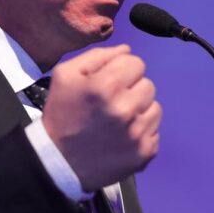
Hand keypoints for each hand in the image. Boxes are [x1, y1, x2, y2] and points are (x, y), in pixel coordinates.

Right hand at [41, 44, 161, 191]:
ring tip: (118, 120)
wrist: (58, 162)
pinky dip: (142, 132)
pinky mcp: (144, 152)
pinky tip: (122, 137)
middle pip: (148, 84)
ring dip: (139, 110)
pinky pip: (155, 131)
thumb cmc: (61, 114)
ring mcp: (138, 133)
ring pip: (155, 107)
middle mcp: (126, 108)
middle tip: (112, 103)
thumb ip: (98, 56)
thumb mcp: (66, 75)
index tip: (109, 83)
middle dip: (131, 90)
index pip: (136, 63)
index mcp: (106, 86)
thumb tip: (127, 50)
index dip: (121, 70)